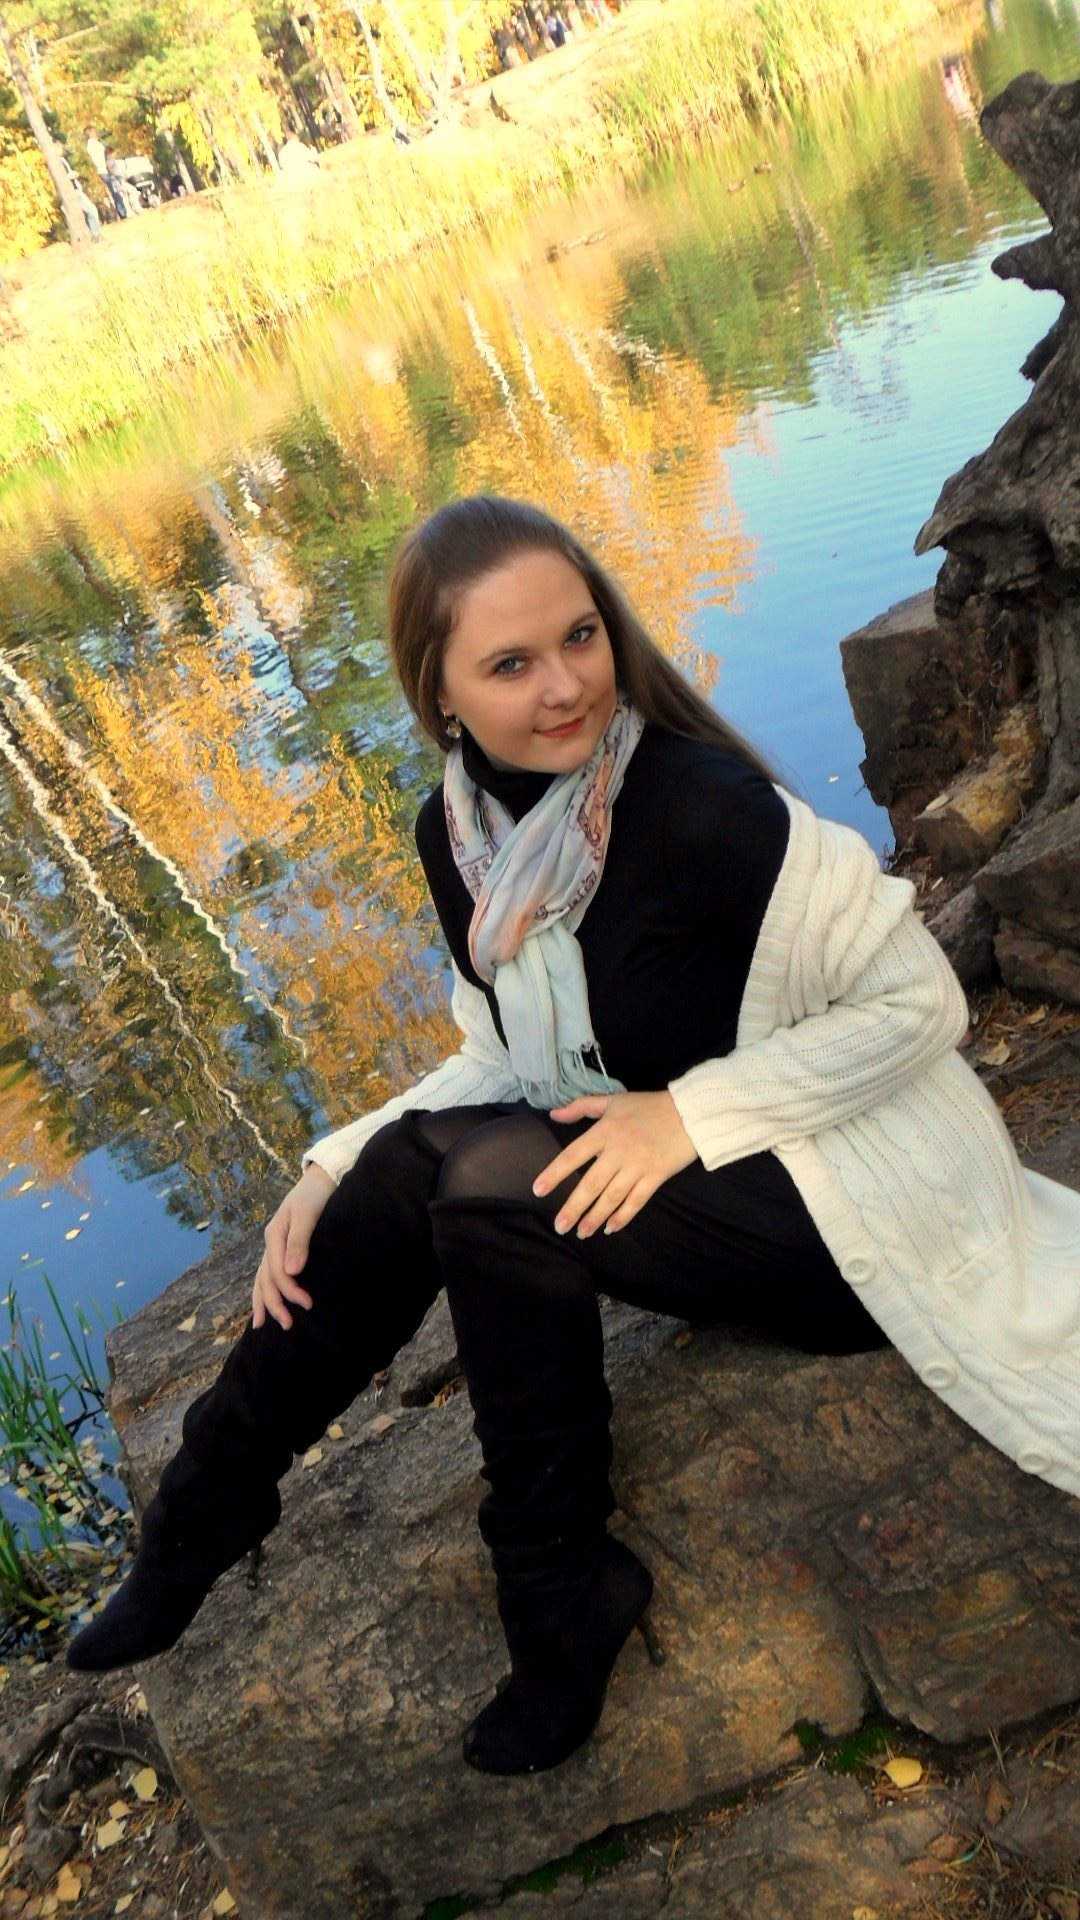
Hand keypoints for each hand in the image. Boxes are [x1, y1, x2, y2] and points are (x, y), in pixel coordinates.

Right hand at [253, 1164, 336, 1330]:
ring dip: (264, 1301)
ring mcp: (275, 1245)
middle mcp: (271, 1242)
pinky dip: (265, 1289)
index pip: (277, 1272)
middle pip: (265, 1279)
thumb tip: (292, 1272)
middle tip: (288, 1325)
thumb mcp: (307, 1214)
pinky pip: (268, 1272)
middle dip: (273, 1304)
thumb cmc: (316, 1194)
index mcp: (275, 1235)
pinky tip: (267, 1301)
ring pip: (262, 1278)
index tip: (308, 1304)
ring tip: (262, 1324)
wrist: (322, 1177)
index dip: (290, 1291)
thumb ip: (299, 1241)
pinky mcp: (283, 1246)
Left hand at [532, 1091, 696, 1238]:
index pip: (573, 1155)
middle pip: (591, 1184)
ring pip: (612, 1197)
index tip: (538, 1190)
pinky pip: (636, 1201)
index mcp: (605, 1131)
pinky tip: (610, 1228)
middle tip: (559, 1226)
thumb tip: (553, 1115)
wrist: (690, 1113)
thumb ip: (581, 1107)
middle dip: (573, 1207)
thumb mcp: (613, 1100)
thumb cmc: (648, 1106)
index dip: (555, 1174)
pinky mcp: (656, 1177)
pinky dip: (623, 1216)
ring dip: (595, 1217)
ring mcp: (638, 1166)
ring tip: (581, 1233)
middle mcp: (619, 1151)